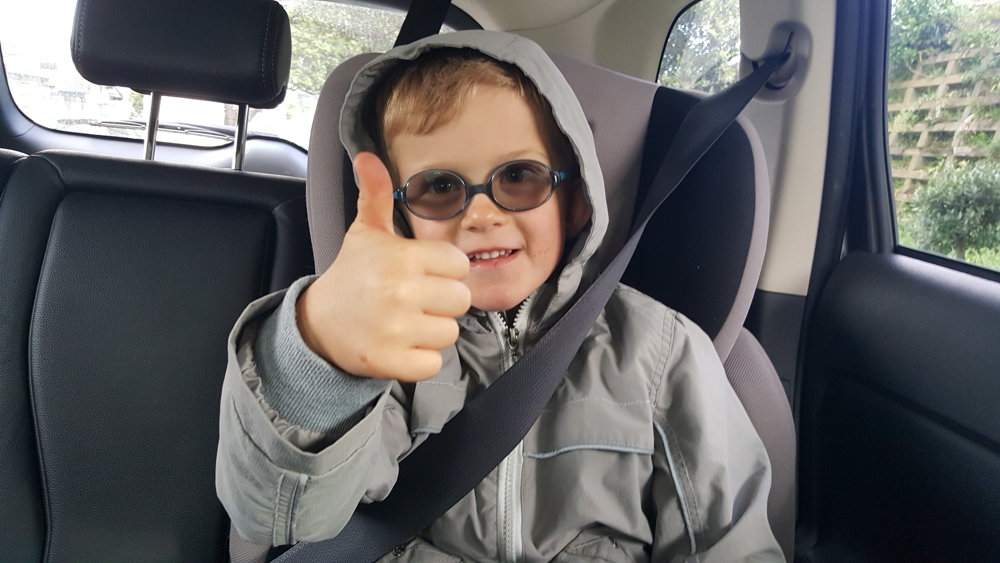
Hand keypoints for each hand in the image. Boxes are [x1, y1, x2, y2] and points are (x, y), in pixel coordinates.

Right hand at [296, 152, 470, 380]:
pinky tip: (401, 344)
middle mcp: (399, 291)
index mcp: (401, 257)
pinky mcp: (390, 361)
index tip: (422, 274)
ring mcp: (395, 328)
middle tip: (416, 300)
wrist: (317, 323)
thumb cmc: (352, 275)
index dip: (445, 270)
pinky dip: (421, 358)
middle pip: (461, 300)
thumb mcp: (365, 233)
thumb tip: (367, 155)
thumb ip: (376, 194)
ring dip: (432, 330)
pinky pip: (434, 362)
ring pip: (450, 332)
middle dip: (442, 301)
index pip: (458, 264)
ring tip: (407, 321)